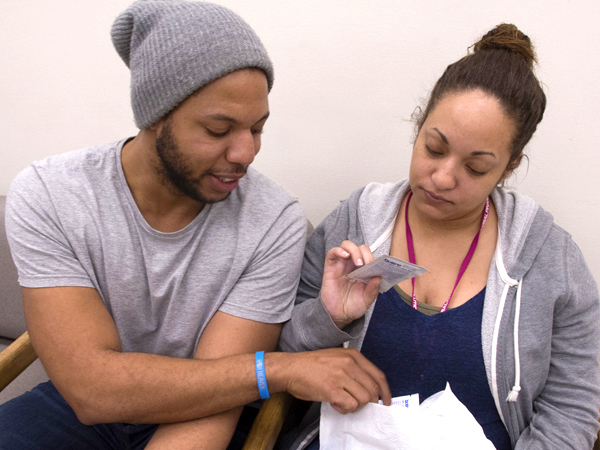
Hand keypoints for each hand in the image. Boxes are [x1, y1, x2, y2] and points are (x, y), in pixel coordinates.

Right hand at [270, 349, 390, 413]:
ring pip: (364, 399)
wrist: (291, 368)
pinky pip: (350, 405)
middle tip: (358, 405)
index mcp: (353, 355)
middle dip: (369, 402)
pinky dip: (345, 409)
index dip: (385, 392)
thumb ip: (353, 368)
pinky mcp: (332, 390)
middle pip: (373, 390)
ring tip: (342, 402)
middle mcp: (349, 364)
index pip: (378, 376)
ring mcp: (341, 376)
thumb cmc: (311, 365)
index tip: (385, 402)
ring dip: (355, 406)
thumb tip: (368, 387)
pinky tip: (335, 403)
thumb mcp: (337, 357)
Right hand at [320, 241, 380, 328]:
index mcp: (365, 271)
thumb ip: (373, 289)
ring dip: (354, 250)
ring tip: (359, 263)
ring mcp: (342, 265)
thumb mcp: (367, 299)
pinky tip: (345, 256)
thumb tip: (379, 276)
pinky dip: (339, 250)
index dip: (375, 259)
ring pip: (347, 245)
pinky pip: (332, 252)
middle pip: (360, 248)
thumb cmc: (353, 306)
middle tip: (368, 264)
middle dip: (366, 253)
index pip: (371, 256)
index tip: (379, 267)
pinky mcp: (330, 267)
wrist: (339, 315)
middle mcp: (353, 265)